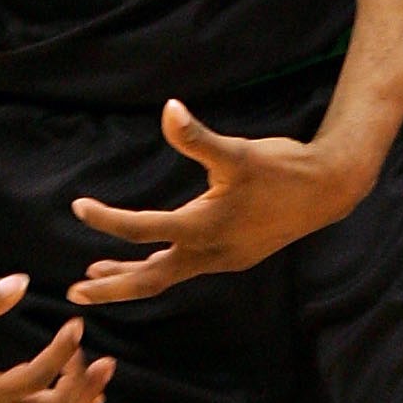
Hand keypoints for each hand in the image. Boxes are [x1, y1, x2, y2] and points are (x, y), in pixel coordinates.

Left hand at [68, 100, 374, 306]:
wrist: (328, 190)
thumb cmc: (282, 167)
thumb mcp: (237, 151)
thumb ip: (197, 137)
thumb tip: (168, 109)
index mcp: (207, 227)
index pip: (145, 231)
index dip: (108, 221)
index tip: (78, 207)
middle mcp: (212, 252)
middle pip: (152, 279)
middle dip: (112, 288)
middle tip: (74, 294)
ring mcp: (223, 259)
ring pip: (168, 276)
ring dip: (132, 277)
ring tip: (94, 277)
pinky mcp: (232, 256)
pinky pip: (185, 268)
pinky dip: (159, 266)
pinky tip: (149, 257)